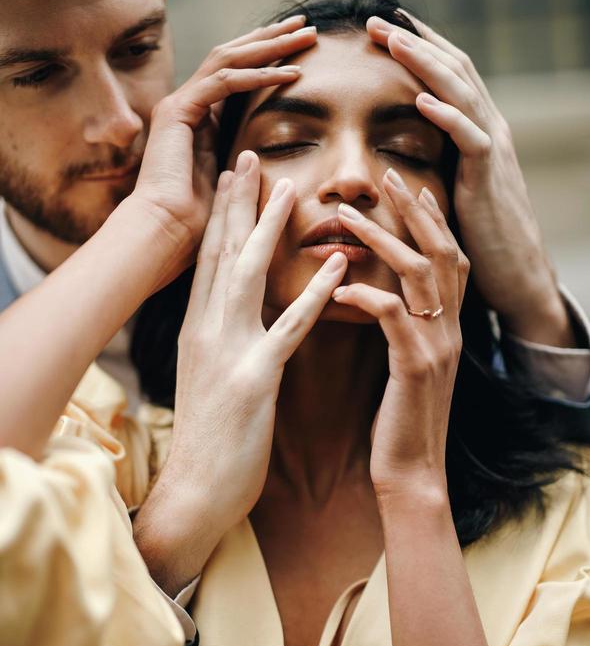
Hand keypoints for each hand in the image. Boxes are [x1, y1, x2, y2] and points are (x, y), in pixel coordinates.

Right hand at [129, 15, 316, 291]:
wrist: (163, 236)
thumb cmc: (195, 224)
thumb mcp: (231, 184)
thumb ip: (244, 163)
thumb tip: (265, 160)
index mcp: (197, 120)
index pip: (235, 75)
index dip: (267, 58)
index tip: (301, 51)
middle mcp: (185, 105)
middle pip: (232, 57)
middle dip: (270, 39)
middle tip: (305, 25)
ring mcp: (178, 105)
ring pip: (229, 59)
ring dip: (269, 47)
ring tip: (304, 38)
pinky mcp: (176, 112)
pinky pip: (223, 83)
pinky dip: (257, 76)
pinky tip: (289, 74)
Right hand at [134, 153, 347, 592]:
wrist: (196, 491)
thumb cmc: (210, 438)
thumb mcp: (210, 378)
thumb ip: (222, 340)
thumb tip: (236, 314)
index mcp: (196, 330)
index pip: (207, 260)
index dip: (219, 213)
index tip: (233, 174)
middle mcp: (205, 331)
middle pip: (220, 253)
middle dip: (235, 201)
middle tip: (250, 154)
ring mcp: (227, 352)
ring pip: (246, 274)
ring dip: (266, 227)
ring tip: (290, 188)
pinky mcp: (255, 381)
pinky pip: (288, 327)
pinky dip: (314, 293)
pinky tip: (337, 266)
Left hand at [330, 169, 467, 496]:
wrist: (412, 476)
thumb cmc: (400, 422)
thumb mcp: (410, 366)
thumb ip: (407, 329)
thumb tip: (389, 296)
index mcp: (448, 327)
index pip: (449, 257)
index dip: (433, 218)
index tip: (411, 184)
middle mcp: (450, 329)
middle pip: (440, 251)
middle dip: (413, 209)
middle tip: (385, 174)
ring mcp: (437, 347)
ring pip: (418, 274)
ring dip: (382, 239)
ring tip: (346, 216)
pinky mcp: (416, 368)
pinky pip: (394, 317)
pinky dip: (367, 294)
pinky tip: (340, 283)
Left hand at [366, 16, 574, 347]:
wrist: (516, 274)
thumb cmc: (478, 238)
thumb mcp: (450, 190)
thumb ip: (431, 164)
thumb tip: (394, 154)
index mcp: (475, 131)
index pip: (446, 75)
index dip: (417, 47)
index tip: (381, 27)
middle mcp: (487, 131)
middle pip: (453, 71)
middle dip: (415, 42)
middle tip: (375, 20)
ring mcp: (492, 153)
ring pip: (462, 94)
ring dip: (425, 65)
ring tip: (393, 40)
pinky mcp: (489, 182)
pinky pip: (471, 140)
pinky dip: (448, 117)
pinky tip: (422, 100)